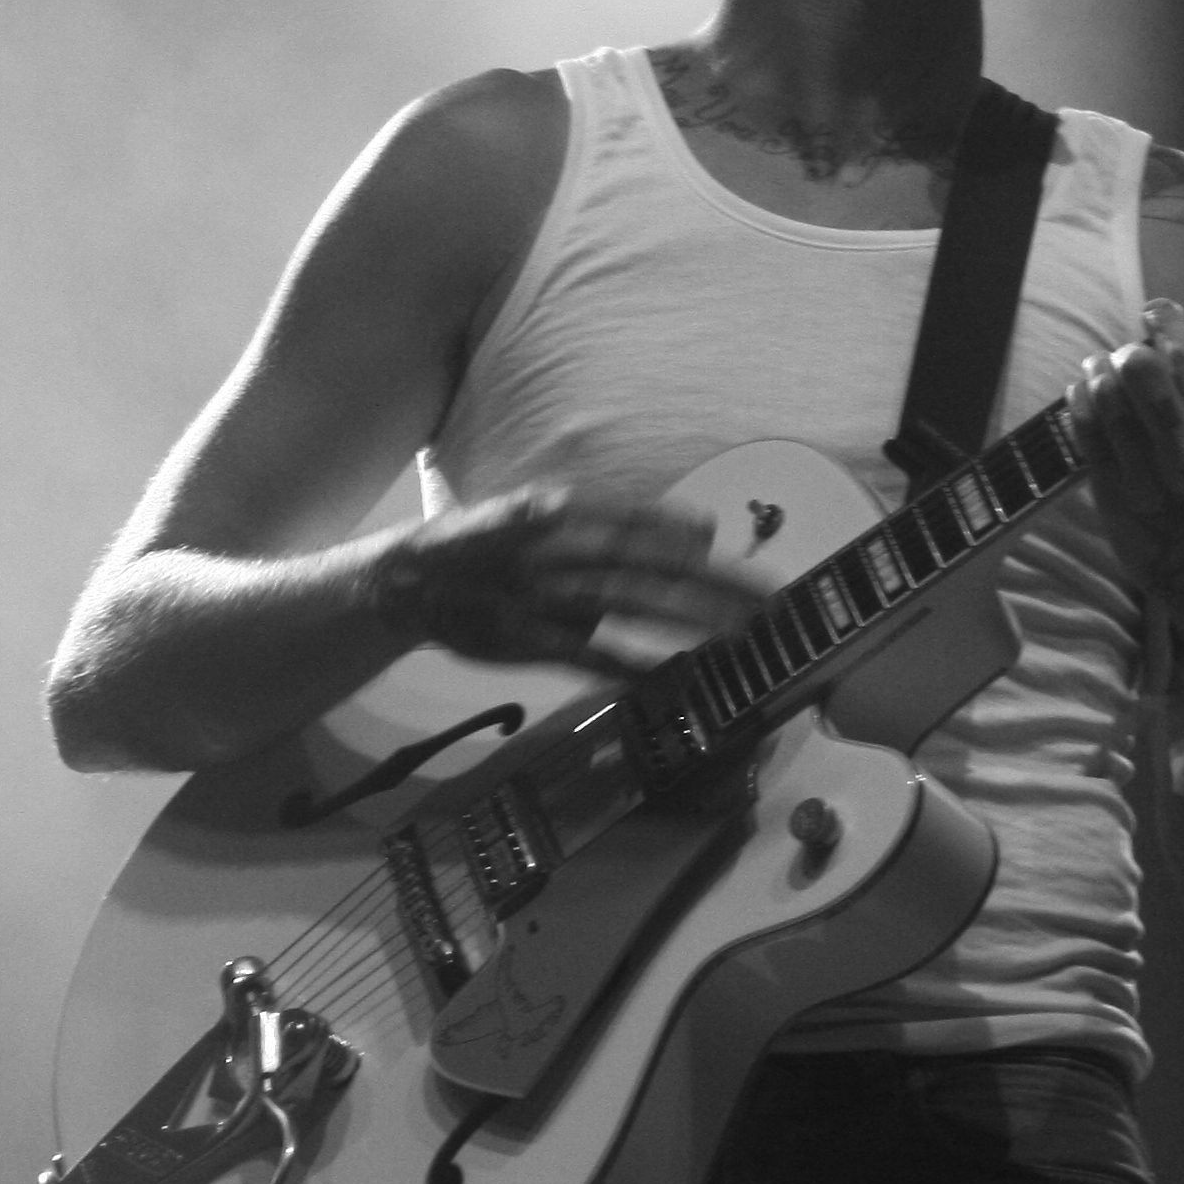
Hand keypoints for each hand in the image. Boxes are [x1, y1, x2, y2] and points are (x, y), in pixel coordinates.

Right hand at [362, 487, 762, 667]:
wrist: (409, 577)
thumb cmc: (496, 542)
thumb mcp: (555, 513)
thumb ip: (627, 523)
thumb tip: (704, 534)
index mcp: (569, 508)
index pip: (650, 522)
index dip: (707, 545)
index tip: (756, 564)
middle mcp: (560, 544)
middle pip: (653, 563)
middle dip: (717, 584)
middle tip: (774, 604)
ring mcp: (543, 592)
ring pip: (628, 603)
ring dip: (689, 619)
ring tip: (741, 634)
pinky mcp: (525, 638)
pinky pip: (587, 653)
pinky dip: (630, 663)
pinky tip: (673, 675)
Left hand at [1067, 302, 1183, 645]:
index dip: (1173, 328)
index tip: (1159, 310)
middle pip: (1145, 377)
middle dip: (1133, 350)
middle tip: (1130, 347)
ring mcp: (1148, 482)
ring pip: (1109, 405)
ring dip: (1100, 373)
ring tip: (1099, 364)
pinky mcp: (1116, 504)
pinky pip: (1087, 445)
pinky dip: (1079, 410)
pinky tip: (1080, 392)